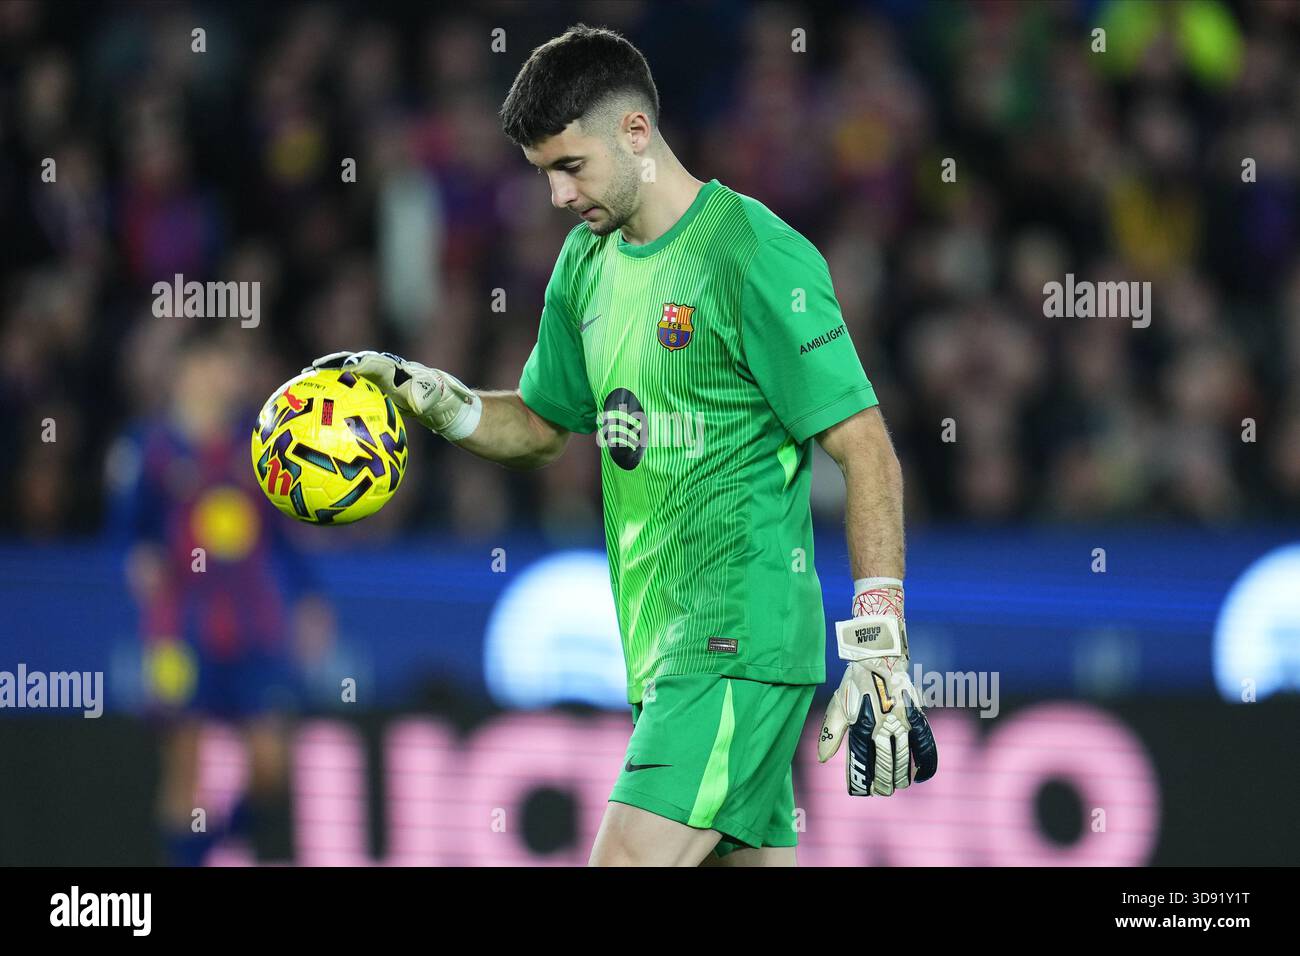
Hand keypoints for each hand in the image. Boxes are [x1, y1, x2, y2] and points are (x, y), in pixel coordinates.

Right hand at [308, 350, 481, 439]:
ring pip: (349, 372)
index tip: (338, 368)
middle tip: (311, 370)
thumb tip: (416, 404)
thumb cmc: (438, 400)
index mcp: (396, 370)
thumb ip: (424, 399)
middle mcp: (384, 369)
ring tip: (305, 383)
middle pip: (354, 361)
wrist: (442, 400)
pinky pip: (351, 386)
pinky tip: (319, 405)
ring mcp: (378, 376)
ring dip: (329, 375)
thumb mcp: (432, 400)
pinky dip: (335, 390)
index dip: (354, 364)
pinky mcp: (374, 386)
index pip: (372, 363)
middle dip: (333, 363)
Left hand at [817, 580, 937, 795]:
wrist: (880, 656)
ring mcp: (901, 719)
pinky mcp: (916, 715)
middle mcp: (882, 723)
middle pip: (884, 762)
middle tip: (880, 791)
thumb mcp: (838, 703)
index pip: (861, 759)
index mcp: (861, 721)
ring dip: (901, 776)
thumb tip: (822, 759)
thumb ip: (831, 732)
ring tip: (897, 786)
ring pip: (904, 757)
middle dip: (882, 781)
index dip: (861, 777)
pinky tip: (922, 775)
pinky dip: (926, 762)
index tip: (860, 790)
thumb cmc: (856, 682)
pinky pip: (925, 743)